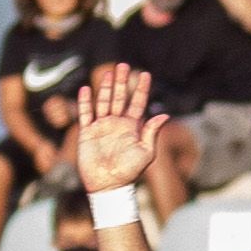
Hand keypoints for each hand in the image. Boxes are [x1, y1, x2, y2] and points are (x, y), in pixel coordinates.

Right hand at [67, 64, 162, 195]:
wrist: (109, 185)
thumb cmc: (130, 171)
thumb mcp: (146, 152)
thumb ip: (152, 132)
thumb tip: (165, 114)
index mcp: (132, 127)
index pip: (138, 103)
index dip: (141, 89)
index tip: (145, 74)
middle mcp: (116, 124)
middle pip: (119, 97)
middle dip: (122, 82)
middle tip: (124, 65)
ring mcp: (101, 127)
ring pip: (103, 102)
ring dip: (105, 88)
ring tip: (108, 73)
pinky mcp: (87, 133)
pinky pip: (85, 114)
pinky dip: (85, 102)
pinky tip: (86, 89)